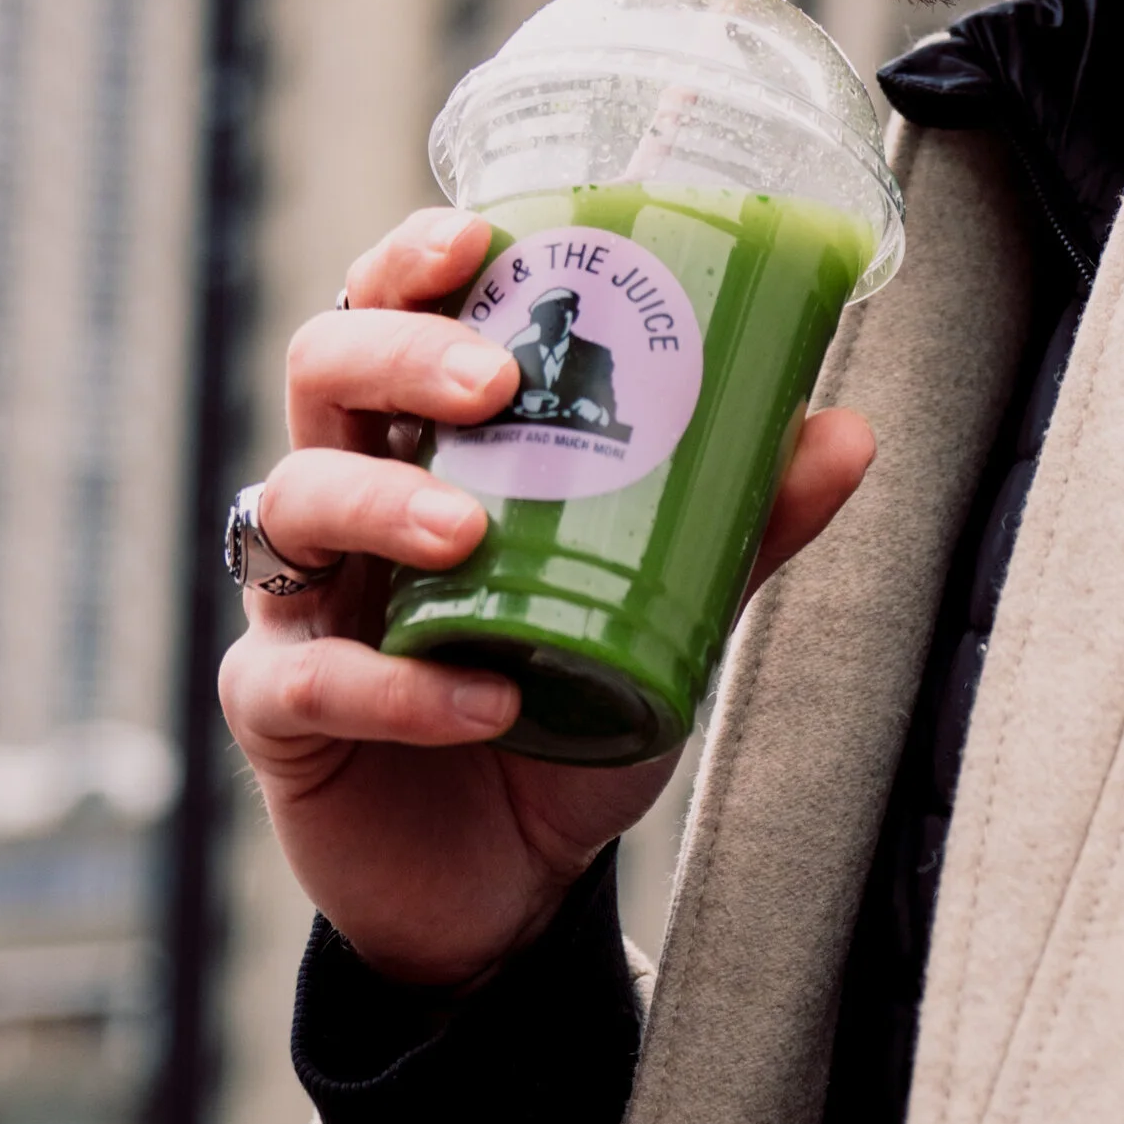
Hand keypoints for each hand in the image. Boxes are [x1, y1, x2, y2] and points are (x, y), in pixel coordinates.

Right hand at [218, 207, 874, 986]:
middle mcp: (343, 495)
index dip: (410, 259)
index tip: (477, 237)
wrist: (509, 886)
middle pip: (321, 370)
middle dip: (399, 353)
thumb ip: (734, 524)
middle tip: (493, 381)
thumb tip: (845, 431)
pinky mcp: (277, 709)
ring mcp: (300, 599)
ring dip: (382, 500)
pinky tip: (479, 701)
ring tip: (469, 531)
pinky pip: (304, 676)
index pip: (386, 309)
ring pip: (291, 503)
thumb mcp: (660, 609)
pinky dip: (394, 685)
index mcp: (420, 440)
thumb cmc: (564, 711)